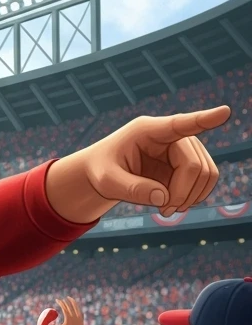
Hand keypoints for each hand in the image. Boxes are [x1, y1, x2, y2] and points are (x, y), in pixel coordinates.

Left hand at [49, 106, 228, 222]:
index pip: (179, 124)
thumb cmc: (101, 170)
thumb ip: (130, 189)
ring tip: (166, 210)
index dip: (204, 120)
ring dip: (191, 197)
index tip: (224, 113)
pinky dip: (194, 196)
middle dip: (183, 192)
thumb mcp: (105, 182)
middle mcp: (170, 135)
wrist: (103, 172)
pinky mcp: (185, 162)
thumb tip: (163, 198)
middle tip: (164, 212)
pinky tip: (174, 205)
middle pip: (194, 164)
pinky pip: (205, 180)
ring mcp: (182, 148)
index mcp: (147, 130)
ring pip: (206, 172)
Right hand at [54, 296, 87, 324]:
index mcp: (68, 317)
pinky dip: (76, 306)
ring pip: (76, 306)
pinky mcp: (81, 317)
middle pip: (69, 306)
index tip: (57, 300)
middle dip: (65, 301)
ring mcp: (79, 316)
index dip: (60, 303)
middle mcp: (74, 315)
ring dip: (72, 301)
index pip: (64, 307)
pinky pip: (79, 309)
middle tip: (62, 299)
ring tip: (69, 298)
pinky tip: (75, 305)